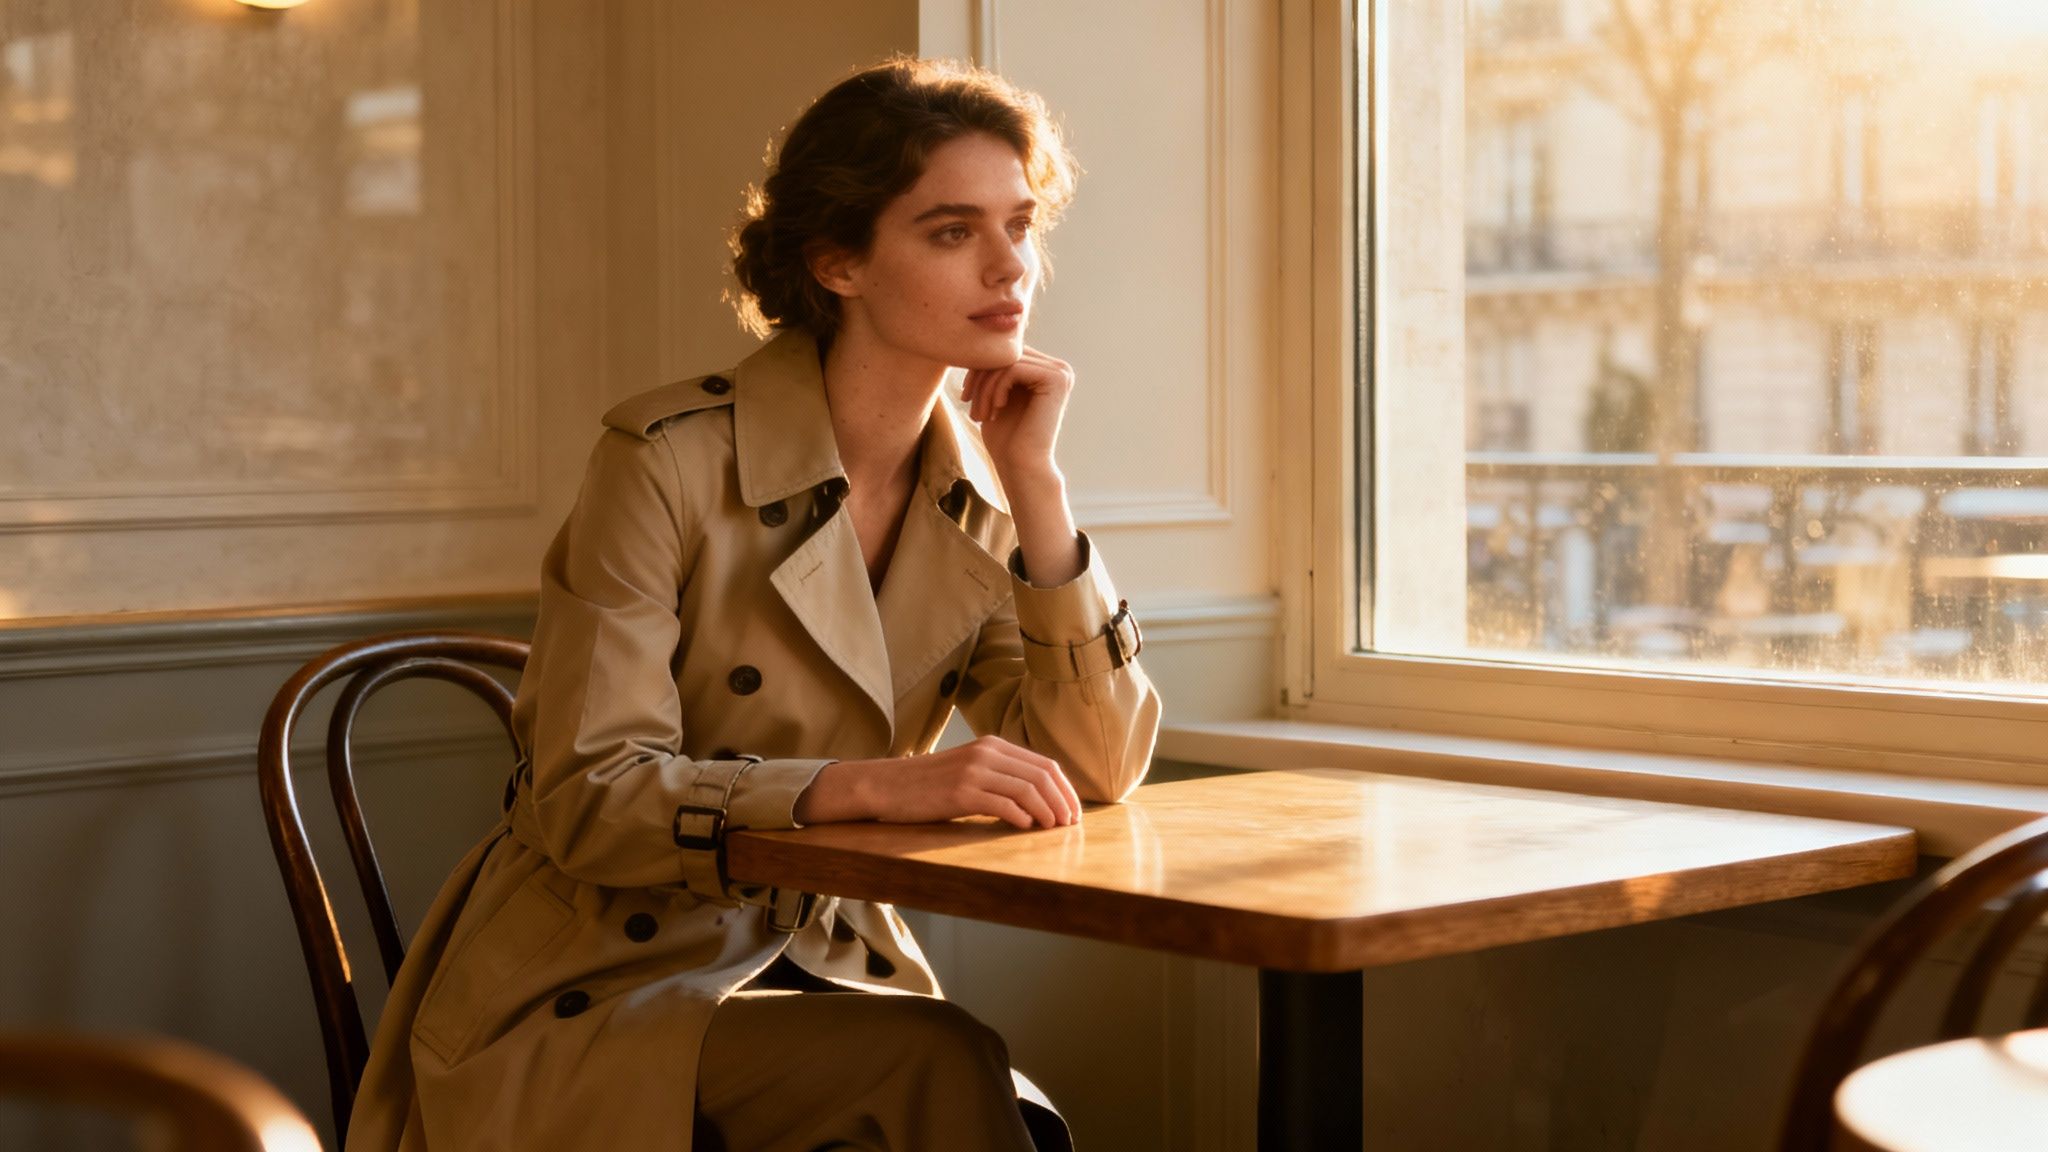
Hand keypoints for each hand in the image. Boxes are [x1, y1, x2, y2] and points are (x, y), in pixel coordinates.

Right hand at [793, 736, 1083, 829]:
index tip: (1073, 811)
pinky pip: (1003, 803)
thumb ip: (999, 776)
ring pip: (1027, 790)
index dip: (1066, 789)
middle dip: (1063, 802)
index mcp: (992, 745)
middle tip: (1069, 825)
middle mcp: (986, 752)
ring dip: (1047, 812)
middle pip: (1042, 775)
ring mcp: (973, 771)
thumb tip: (1036, 801)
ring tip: (1052, 830)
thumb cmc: (928, 786)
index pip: (1045, 764)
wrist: (886, 785)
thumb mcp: (968, 770)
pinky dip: (1021, 817)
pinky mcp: (961, 792)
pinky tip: (1025, 828)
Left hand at [961, 347, 1073, 483]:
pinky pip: (1014, 369)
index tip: (966, 396)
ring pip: (1007, 361)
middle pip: (1006, 353)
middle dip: (980, 377)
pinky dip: (996, 389)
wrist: (1020, 467)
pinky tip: (995, 410)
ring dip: (985, 387)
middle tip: (969, 403)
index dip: (980, 369)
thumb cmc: (1005, 437)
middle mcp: (1058, 367)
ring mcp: (1061, 372)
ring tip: (979, 413)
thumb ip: (994, 368)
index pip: (1005, 353)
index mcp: (1045, 369)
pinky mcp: (1057, 379)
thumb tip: (978, 339)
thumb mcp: (994, 395)